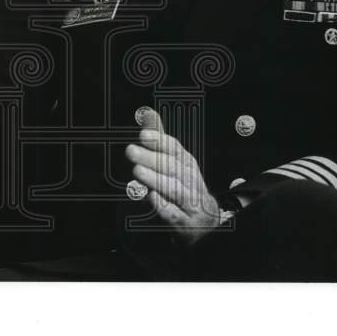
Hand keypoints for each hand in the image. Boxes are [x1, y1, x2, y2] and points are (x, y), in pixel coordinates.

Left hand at [125, 108, 218, 244]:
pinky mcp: (185, 222)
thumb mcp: (175, 161)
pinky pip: (175, 214)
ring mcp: (189, 202)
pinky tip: (152, 198)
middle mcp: (190, 180)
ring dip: (156, 180)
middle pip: (171, 168)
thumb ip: (159, 139)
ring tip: (138, 172)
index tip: (143, 135)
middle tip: (131, 151)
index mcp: (187, 163)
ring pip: (174, 189)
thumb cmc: (186, 186)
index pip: (175, 149)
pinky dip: (164, 206)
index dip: (159, 141)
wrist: (205, 220)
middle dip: (151, 159)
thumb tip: (147, 113)